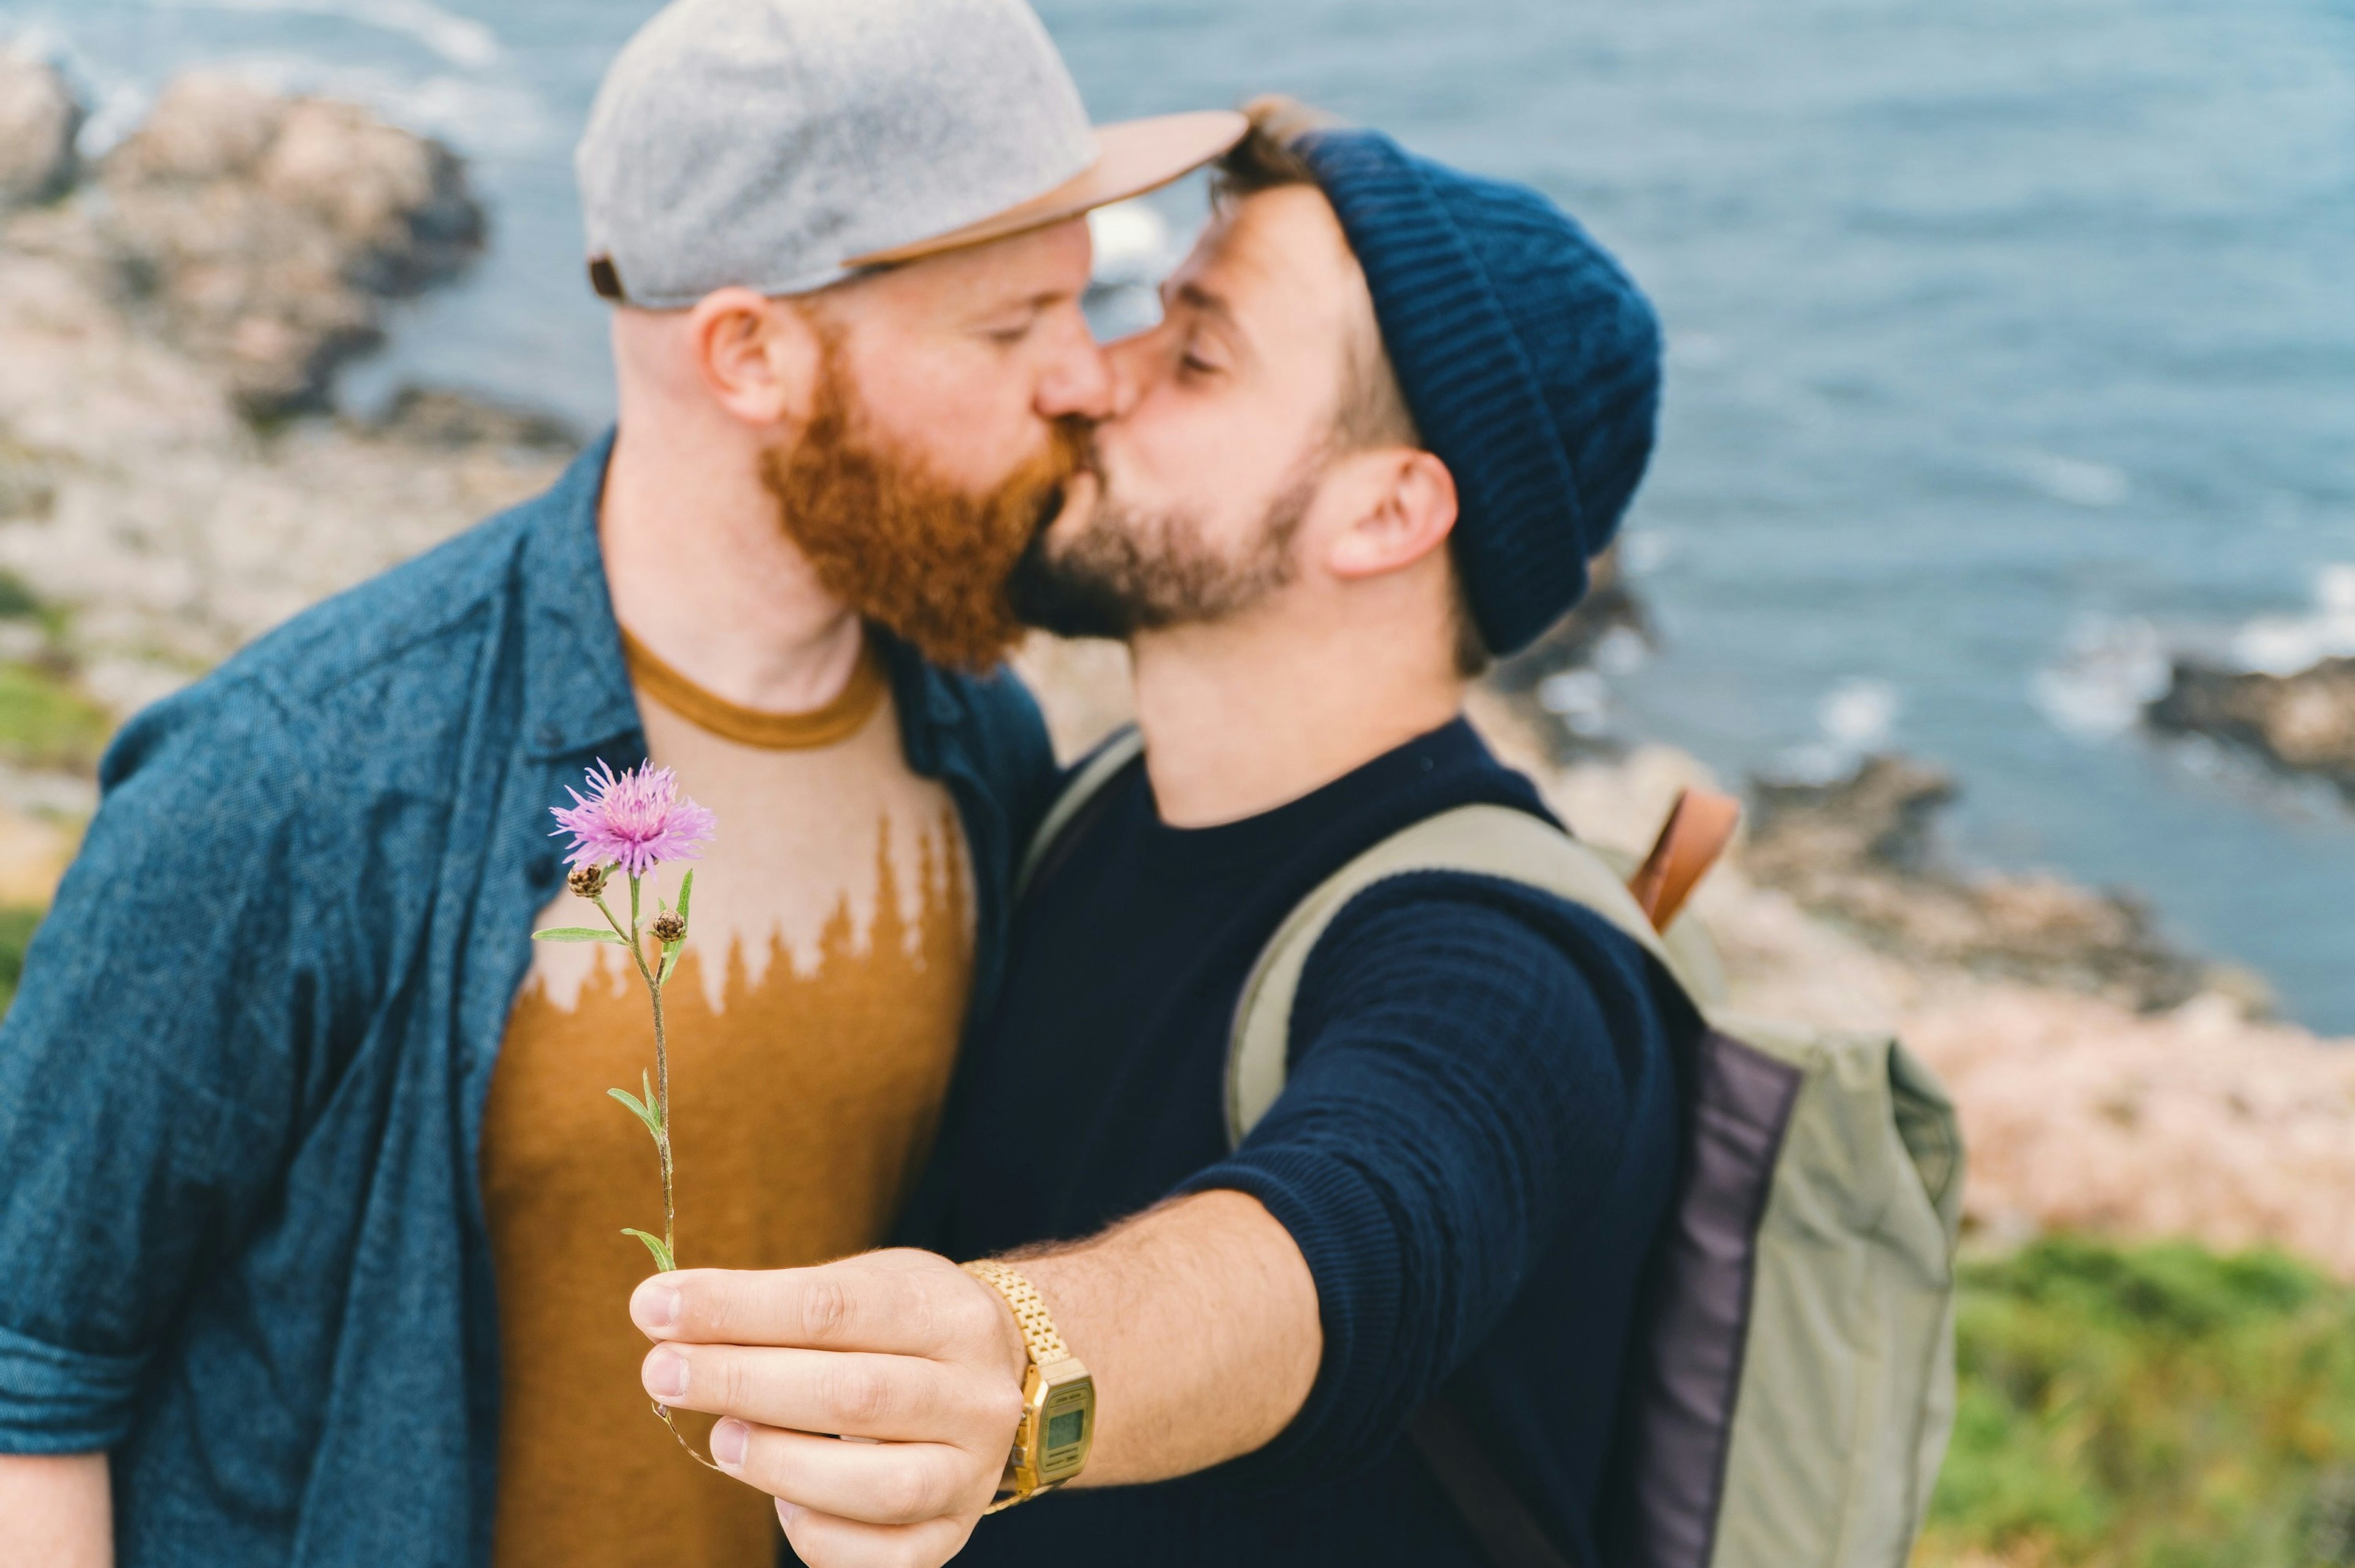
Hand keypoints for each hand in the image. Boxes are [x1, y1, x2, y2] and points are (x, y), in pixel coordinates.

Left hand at [632, 1250, 1027, 1567]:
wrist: (998, 1378)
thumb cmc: (903, 1327)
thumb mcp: (863, 1286)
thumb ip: (777, 1304)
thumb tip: (666, 1314)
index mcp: (952, 1316)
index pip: (833, 1307)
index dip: (737, 1308)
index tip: (656, 1306)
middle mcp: (977, 1397)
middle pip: (853, 1395)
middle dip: (741, 1382)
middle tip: (661, 1370)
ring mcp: (972, 1473)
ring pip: (879, 1486)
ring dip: (779, 1462)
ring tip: (721, 1437)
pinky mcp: (952, 1535)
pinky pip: (883, 1558)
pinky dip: (816, 1532)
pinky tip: (782, 1497)